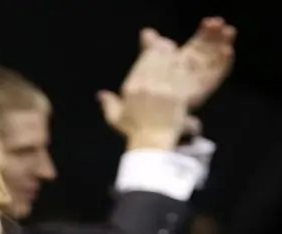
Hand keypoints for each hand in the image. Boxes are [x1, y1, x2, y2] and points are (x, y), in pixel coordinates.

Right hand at [97, 33, 187, 149]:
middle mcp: (146, 85)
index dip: (150, 47)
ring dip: (172, 55)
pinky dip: (181, 66)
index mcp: (132, 87)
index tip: (153, 42)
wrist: (153, 143)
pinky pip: (180, 73)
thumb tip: (100, 95)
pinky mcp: (176, 94)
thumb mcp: (116, 119)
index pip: (143, 61)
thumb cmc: (134, 133)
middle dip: (162, 47)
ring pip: (169, 62)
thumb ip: (108, 104)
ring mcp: (162, 89)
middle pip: (156, 57)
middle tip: (167, 44)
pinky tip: (181, 64)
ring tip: (173, 51)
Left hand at [143, 17, 236, 109]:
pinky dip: (224, 63)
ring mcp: (201, 79)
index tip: (209, 21)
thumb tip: (147, 32)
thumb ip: (152, 46)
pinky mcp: (205, 89)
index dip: (206, 32)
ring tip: (229, 31)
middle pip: (210, 49)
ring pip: (216, 59)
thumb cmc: (150, 85)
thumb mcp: (150, 62)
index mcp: (184, 61)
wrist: (151, 107)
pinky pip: (218, 75)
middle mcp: (195, 70)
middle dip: (217, 35)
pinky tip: (228, 50)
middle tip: (220, 22)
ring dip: (224, 45)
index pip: (200, 43)